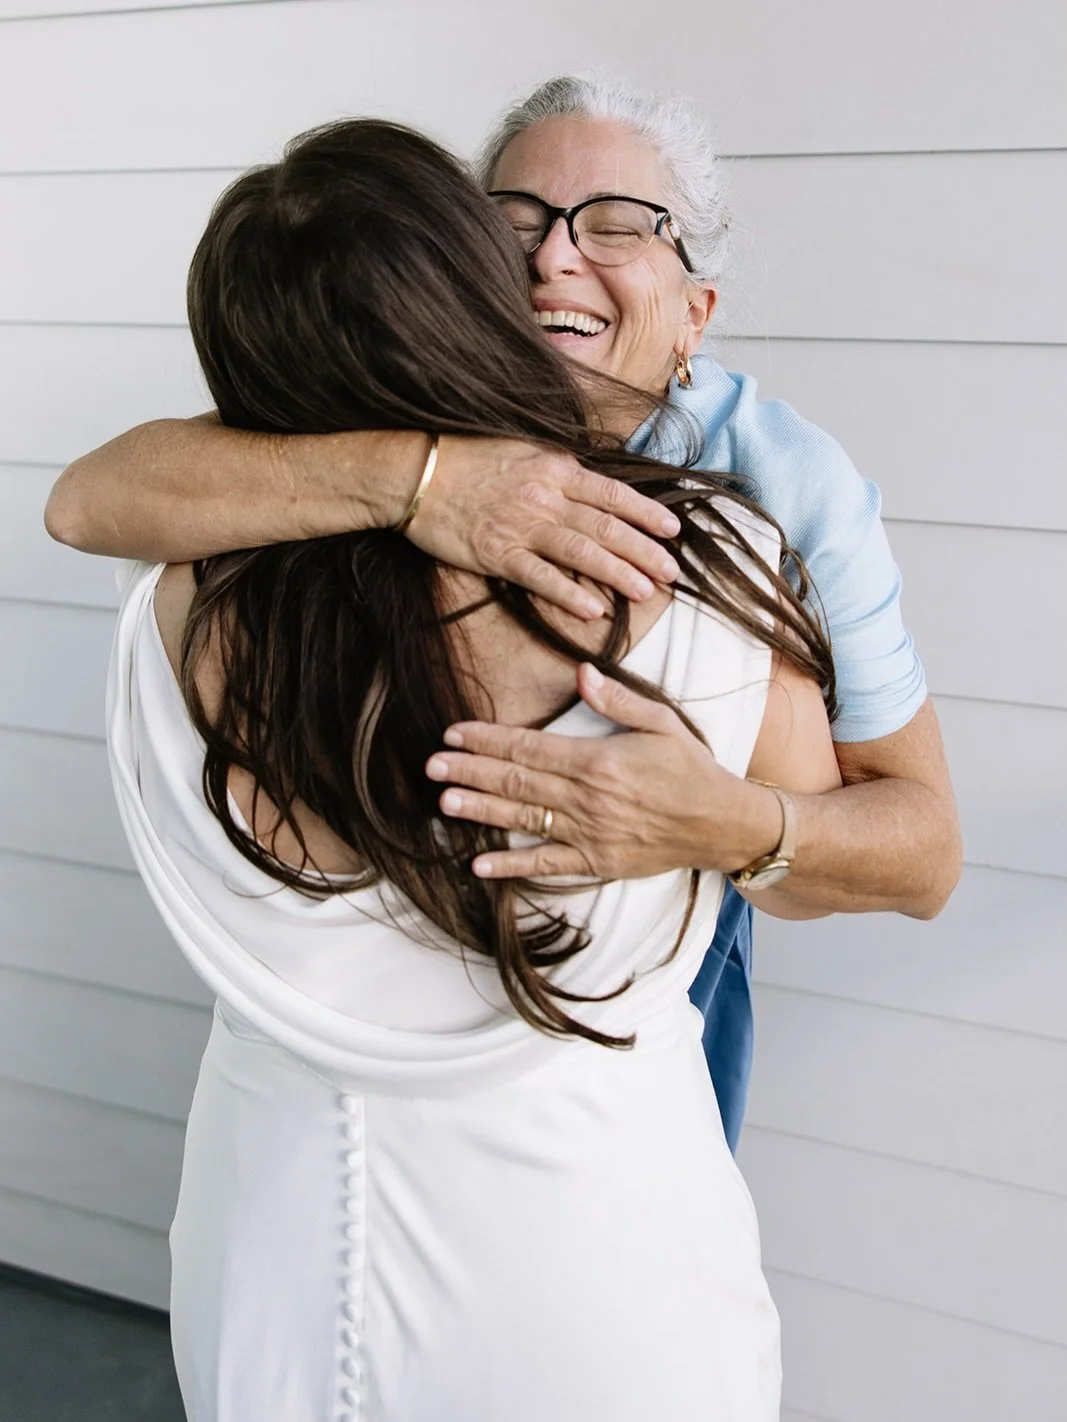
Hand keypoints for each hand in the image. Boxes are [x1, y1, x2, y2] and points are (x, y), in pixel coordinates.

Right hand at [405, 436, 680, 619]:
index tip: (672, 530)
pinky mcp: (496, 554)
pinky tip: (594, 610)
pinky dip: (569, 593)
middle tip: (672, 571)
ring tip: (646, 591)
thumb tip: (593, 480)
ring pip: (582, 551)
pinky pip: (540, 577)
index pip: (612, 493)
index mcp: (554, 468)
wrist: (416, 472)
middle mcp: (545, 496)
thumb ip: (559, 467)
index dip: (646, 513)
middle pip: (606, 526)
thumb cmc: (468, 458)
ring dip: (618, 573)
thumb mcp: (523, 448)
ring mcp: (521, 526)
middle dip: (644, 550)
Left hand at [425, 664, 778, 878]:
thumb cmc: (692, 769)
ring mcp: (589, 834)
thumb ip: (618, 699)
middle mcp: (587, 798)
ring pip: (524, 820)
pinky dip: (513, 866)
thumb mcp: (661, 722)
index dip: (488, 740)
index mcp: (598, 760)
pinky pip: (547, 866)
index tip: (454, 733)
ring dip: (481, 812)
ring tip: (444, 803)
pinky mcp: (597, 861)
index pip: (529, 747)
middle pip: (517, 782)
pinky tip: (480, 866)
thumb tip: (581, 673)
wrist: (722, 824)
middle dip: (470, 772)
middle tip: (433, 766)